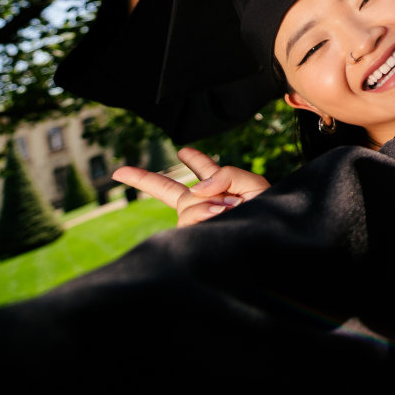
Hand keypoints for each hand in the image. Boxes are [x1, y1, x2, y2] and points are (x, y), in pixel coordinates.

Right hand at [111, 147, 269, 227]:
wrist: (275, 243)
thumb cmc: (272, 214)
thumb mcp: (256, 186)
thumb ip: (227, 175)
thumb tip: (195, 188)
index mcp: (223, 189)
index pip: (205, 171)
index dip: (194, 159)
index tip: (181, 151)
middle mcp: (207, 206)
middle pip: (170, 191)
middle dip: (144, 179)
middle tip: (119, 171)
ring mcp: (198, 224)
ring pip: (186, 204)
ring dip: (206, 203)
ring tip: (230, 210)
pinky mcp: (194, 240)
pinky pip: (188, 220)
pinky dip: (202, 214)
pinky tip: (218, 216)